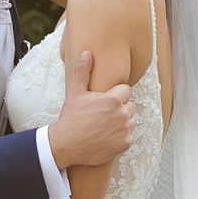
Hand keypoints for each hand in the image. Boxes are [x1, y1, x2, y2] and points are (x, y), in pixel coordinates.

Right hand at [48, 49, 136, 167]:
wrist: (66, 145)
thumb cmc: (71, 118)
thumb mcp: (75, 92)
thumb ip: (83, 71)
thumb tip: (87, 53)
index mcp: (113, 99)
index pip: (126, 90)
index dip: (115, 95)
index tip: (105, 101)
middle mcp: (122, 114)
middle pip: (129, 105)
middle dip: (119, 108)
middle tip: (103, 115)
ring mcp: (125, 130)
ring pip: (131, 121)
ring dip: (122, 122)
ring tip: (105, 125)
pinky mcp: (125, 144)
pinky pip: (129, 136)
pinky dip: (121, 137)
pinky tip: (107, 137)